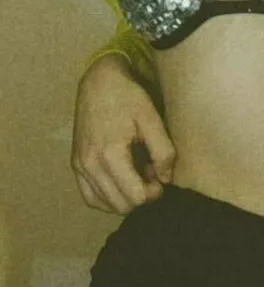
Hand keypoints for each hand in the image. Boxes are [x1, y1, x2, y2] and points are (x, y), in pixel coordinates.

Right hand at [70, 55, 176, 213]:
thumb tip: (165, 179)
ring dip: (124, 198)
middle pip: (120, 205)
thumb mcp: (151, 118)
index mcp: (110, 154)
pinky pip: (89, 196)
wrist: (99, 82)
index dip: (154, 192)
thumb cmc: (128, 97)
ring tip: (136, 175)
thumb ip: (163, 151)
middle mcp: (90, 165)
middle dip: (140, 196)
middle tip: (150, 174)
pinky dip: (106, 198)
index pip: (135, 197)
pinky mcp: (75, 164)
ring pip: (104, 204)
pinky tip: (120, 183)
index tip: (160, 175)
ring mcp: (79, 166)